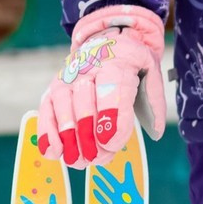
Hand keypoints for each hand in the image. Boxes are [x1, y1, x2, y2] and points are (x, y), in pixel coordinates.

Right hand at [37, 4, 166, 166]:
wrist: (108, 42)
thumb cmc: (131, 64)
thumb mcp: (151, 73)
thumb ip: (154, 101)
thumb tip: (156, 131)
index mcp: (117, 62)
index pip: (113, 90)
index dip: (111, 118)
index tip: (110, 143)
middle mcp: (88, 68)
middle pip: (84, 101)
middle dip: (88, 134)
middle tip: (96, 158)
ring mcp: (67, 78)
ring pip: (63, 106)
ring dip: (68, 137)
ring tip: (77, 161)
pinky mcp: (54, 89)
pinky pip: (46, 110)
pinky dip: (47, 132)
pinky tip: (54, 152)